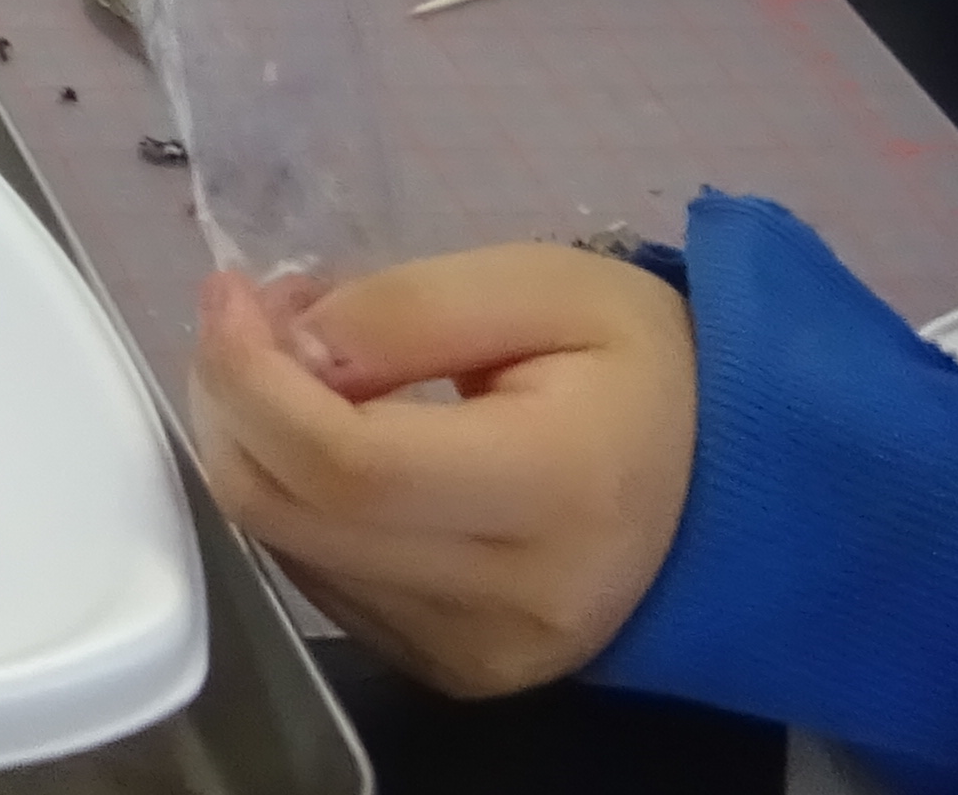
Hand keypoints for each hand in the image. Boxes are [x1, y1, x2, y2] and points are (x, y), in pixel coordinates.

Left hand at [190, 251, 698, 700]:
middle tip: (255, 318)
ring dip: (254, 444)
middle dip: (231, 400)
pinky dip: (296, 498)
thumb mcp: (544, 289)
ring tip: (301, 365)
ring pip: (286, 549)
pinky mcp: (454, 669)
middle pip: (290, 512)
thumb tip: (286, 347)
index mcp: (554, 491)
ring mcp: (479, 650)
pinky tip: (331, 436)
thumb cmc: (642, 370)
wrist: (728, 491)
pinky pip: (321, 579)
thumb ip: (409, 310)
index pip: (344, 463)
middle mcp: (512, 598)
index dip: (252, 375)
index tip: (228, 293)